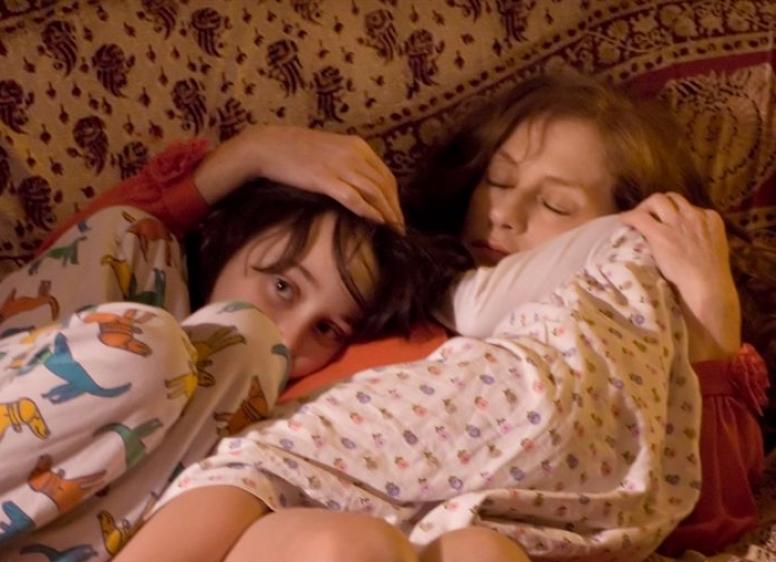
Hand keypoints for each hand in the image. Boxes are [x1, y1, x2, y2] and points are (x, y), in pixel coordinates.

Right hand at [194, 125, 403, 229]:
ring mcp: (339, 166)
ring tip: (393, 230)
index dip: (395, 197)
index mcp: (357, 146)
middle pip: (384, 185)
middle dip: (395, 208)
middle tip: (400, 228)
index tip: (397, 214)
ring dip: (387, 213)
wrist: (268, 146)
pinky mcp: (325, 179)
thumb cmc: (296, 150)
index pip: (386, 175)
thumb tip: (362, 185)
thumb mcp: (331, 150)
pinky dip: (369, 211)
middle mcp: (353, 154)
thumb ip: (349, 162)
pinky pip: (354, 198)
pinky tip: (377, 222)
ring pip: (374, 192)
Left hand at [620, 192, 740, 361]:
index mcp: (711, 219)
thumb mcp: (713, 248)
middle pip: (673, 198)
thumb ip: (701, 239)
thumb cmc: (711, 276)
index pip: (690, 206)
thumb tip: (687, 241)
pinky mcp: (659, 233)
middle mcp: (693, 215)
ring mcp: (676, 222)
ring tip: (638, 216)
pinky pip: (639, 217)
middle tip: (650, 214)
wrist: (707, 286)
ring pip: (657, 200)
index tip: (668, 220)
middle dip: (660, 204)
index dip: (677, 212)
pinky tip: (624, 220)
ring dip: (646, 206)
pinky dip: (630, 216)